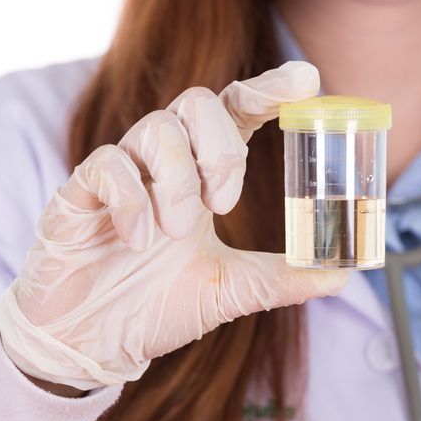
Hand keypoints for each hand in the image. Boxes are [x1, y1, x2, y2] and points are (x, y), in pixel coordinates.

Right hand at [0, 62, 348, 391]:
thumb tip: (342, 275)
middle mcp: (162, 163)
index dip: (269, 89)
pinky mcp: (78, 191)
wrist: (90, 342)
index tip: (307, 79)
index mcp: (200, 176)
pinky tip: (138, 240)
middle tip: (224, 204)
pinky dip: (131, 199)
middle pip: (196, 102)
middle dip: (220, 147)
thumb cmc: (155, 305)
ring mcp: (119, 172)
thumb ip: (282, 278)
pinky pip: (107, 164)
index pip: (236, 112)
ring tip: (173, 235)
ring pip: (155, 130)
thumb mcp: (231, 291)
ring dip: (177, 182)